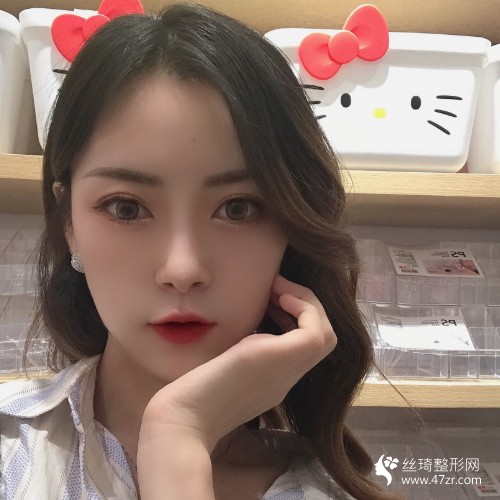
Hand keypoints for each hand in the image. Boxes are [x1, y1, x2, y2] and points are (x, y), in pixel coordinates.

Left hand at [139, 274, 336, 452]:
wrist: (186, 417)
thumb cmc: (193, 393)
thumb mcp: (224, 364)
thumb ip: (240, 349)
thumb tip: (244, 325)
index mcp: (274, 378)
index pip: (304, 346)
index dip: (295, 317)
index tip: (273, 299)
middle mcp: (288, 376)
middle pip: (324, 340)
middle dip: (305, 307)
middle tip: (279, 289)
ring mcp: (289, 371)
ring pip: (326, 335)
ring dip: (307, 304)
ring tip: (280, 289)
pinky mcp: (283, 358)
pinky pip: (315, 332)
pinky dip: (304, 308)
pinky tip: (279, 297)